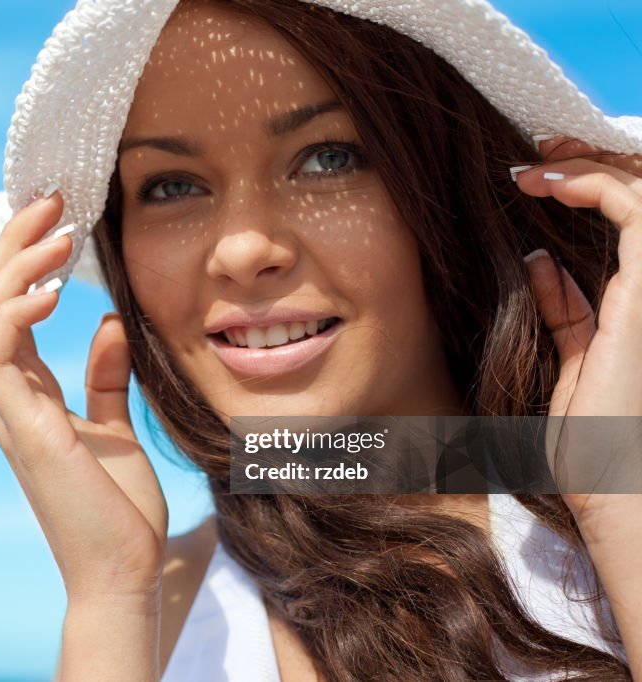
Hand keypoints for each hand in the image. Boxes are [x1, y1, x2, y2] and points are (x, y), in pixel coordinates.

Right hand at [0, 191, 168, 604]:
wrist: (123, 572)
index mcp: (27, 395)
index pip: (8, 311)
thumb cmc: (117, 509)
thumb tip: (108, 321)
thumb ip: (105, 377)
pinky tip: (53, 289)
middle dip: (13, 246)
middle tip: (49, 201)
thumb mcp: (115, 427)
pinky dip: (15, 313)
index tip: (55, 217)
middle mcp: (8, 398)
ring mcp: (7, 412)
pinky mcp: (20, 427)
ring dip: (14, 267)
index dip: (22, 260)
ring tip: (53, 229)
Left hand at [515, 138, 641, 526]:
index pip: (636, 219)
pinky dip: (594, 184)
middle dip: (597, 160)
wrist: (616, 489)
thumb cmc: (597, 446)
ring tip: (538, 164)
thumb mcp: (574, 363)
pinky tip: (549, 185)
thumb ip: (567, 312)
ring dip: (594, 163)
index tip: (540, 173)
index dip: (596, 181)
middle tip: (542, 151)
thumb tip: (543, 259)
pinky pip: (637, 211)